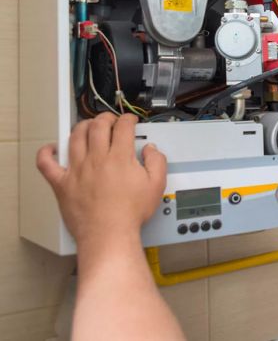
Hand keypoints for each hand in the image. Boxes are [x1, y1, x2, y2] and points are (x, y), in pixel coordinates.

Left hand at [36, 113, 166, 247]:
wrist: (109, 234)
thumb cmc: (130, 213)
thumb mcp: (156, 186)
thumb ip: (157, 162)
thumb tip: (152, 150)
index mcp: (120, 158)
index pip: (123, 127)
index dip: (128, 119)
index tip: (130, 121)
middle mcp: (96, 159)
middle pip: (98, 126)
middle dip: (106, 117)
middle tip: (111, 120)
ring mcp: (77, 170)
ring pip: (75, 137)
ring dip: (83, 126)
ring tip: (88, 127)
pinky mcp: (62, 184)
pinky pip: (46, 163)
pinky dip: (46, 153)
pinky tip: (52, 149)